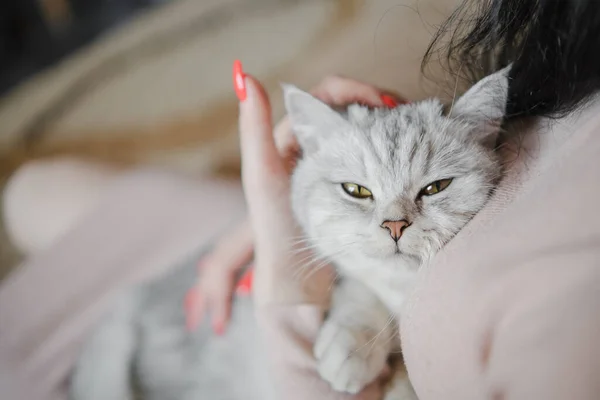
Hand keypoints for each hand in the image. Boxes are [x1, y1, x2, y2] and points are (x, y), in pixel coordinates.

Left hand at [185, 63, 406, 330]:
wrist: (295, 276)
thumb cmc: (274, 228)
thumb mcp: (262, 178)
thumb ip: (253, 131)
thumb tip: (243, 76)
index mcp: (292, 136)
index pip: (327, 95)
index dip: (357, 91)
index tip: (386, 105)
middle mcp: (313, 144)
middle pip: (352, 108)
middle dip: (382, 107)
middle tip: (410, 120)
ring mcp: (333, 165)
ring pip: (366, 131)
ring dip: (390, 127)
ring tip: (415, 136)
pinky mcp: (349, 185)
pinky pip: (372, 156)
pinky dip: (391, 151)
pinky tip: (407, 159)